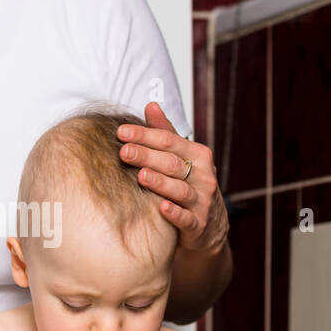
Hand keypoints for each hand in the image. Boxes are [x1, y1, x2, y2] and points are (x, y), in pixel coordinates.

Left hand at [116, 101, 228, 252]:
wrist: (209, 225)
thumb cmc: (189, 184)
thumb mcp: (182, 157)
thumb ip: (165, 133)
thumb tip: (151, 105)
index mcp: (198, 155)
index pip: (169, 141)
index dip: (145, 135)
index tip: (121, 132)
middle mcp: (204, 176)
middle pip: (172, 163)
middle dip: (147, 156)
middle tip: (124, 151)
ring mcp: (203, 201)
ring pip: (180, 190)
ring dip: (161, 182)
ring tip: (141, 176)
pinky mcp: (199, 224)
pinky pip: (187, 219)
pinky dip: (176, 213)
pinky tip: (163, 208)